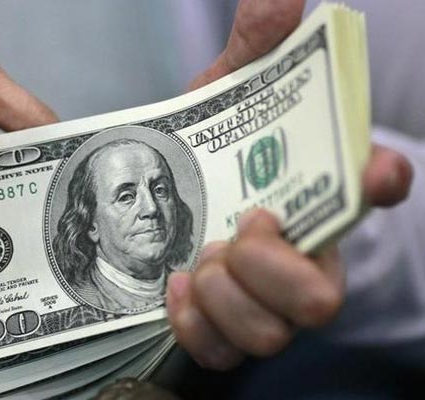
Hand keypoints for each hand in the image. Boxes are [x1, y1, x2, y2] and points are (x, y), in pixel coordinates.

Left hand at [167, 0, 412, 369]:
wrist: (156, 206)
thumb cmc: (200, 155)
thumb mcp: (220, 96)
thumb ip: (251, 50)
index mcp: (310, 198)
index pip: (369, 194)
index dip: (381, 182)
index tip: (376, 168)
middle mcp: (300, 261)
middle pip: (321, 296)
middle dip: (270, 265)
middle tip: (239, 226)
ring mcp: (263, 306)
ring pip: (270, 332)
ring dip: (223, 291)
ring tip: (195, 258)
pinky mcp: (222, 334)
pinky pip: (220, 351)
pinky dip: (193, 321)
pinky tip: (174, 286)